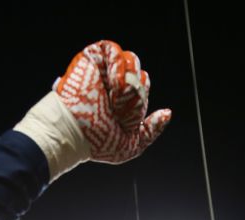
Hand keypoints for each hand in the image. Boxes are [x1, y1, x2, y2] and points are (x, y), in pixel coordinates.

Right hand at [53, 40, 171, 164]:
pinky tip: (112, 83)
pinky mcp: (91, 58)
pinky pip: (113, 49)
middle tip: (117, 110)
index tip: (124, 119)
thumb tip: (168, 113)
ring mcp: (102, 69)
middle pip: (140, 74)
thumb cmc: (99, 142)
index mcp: (124, 97)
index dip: (139, 101)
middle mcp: (114, 81)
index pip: (144, 85)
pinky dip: (116, 65)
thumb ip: (151, 130)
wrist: (76, 133)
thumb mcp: (132, 144)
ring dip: (126, 82)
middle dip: (134, 95)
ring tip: (113, 97)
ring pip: (130, 60)